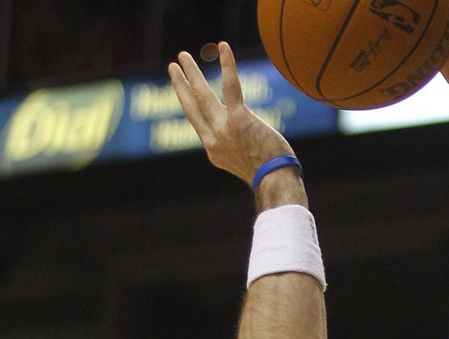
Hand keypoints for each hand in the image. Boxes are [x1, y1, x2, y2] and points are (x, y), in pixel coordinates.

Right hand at [169, 42, 294, 184]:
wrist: (275, 182)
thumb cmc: (271, 174)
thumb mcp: (247, 162)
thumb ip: (241, 145)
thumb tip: (249, 135)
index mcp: (214, 150)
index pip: (197, 122)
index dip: (188, 103)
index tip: (184, 91)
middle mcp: (213, 140)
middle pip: (191, 106)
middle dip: (180, 85)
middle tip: (173, 67)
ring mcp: (223, 129)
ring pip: (202, 95)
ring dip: (191, 73)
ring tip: (182, 56)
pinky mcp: (239, 119)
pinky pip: (230, 86)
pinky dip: (227, 65)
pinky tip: (223, 47)